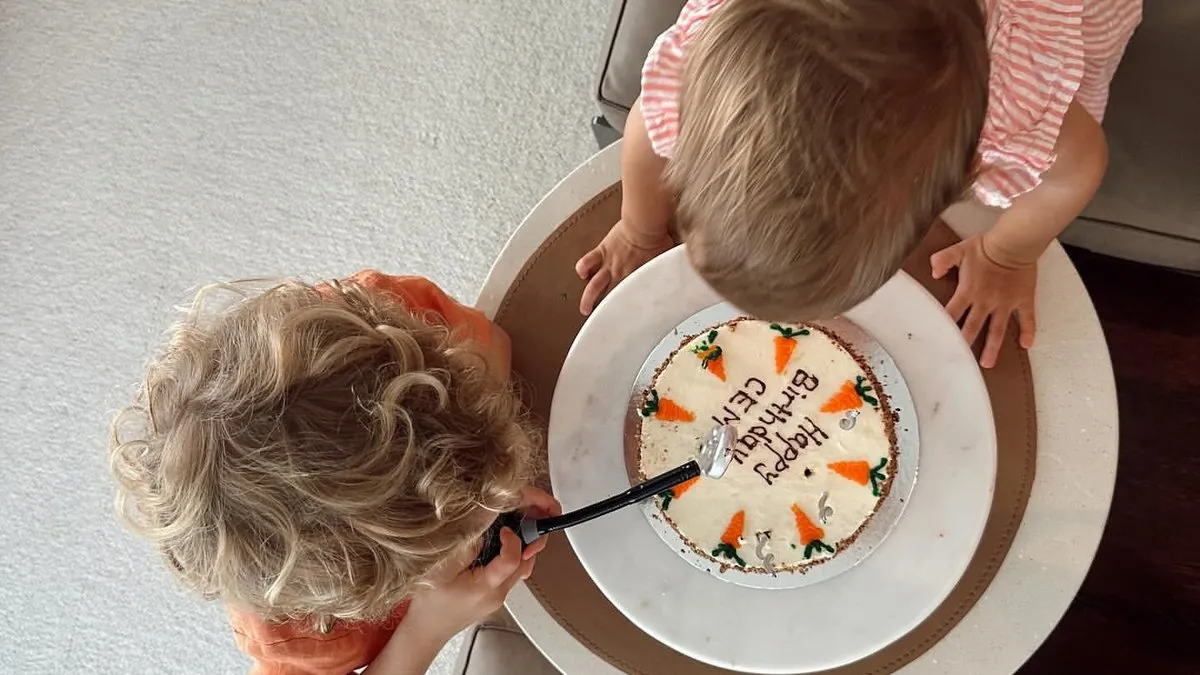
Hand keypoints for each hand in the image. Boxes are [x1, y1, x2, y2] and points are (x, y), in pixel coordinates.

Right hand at [371, 487, 562, 673]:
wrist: (425, 631)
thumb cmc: (429, 605)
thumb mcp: (440, 570)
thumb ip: (464, 550)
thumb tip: (482, 532)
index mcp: (485, 587)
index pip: (513, 560)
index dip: (512, 540)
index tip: (503, 528)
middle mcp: (497, 595)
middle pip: (522, 565)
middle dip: (520, 544)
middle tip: (506, 528)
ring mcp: (497, 599)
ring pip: (517, 571)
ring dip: (514, 553)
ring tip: (498, 539)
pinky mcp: (493, 600)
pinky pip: (507, 578)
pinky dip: (505, 563)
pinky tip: (488, 555)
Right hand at [575, 219, 673, 314]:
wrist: (645, 225)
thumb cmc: (656, 238)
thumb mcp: (664, 260)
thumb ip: (664, 270)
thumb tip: (675, 275)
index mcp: (636, 278)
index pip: (632, 299)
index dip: (630, 310)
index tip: (629, 317)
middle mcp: (621, 275)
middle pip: (610, 298)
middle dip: (606, 311)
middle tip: (605, 319)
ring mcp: (609, 264)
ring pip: (594, 286)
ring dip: (588, 298)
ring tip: (585, 307)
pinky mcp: (602, 251)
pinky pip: (586, 262)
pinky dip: (582, 268)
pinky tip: (582, 273)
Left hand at [930, 234, 1036, 367]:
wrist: (1015, 242)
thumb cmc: (986, 246)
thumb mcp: (958, 250)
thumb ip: (942, 260)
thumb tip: (933, 273)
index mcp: (968, 291)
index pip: (952, 313)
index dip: (943, 327)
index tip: (936, 342)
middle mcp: (986, 301)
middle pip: (973, 328)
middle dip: (965, 345)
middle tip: (959, 362)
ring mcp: (1006, 303)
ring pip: (997, 330)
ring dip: (992, 347)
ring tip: (987, 363)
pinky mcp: (1023, 300)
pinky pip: (1027, 319)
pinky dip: (1028, 331)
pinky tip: (1027, 345)